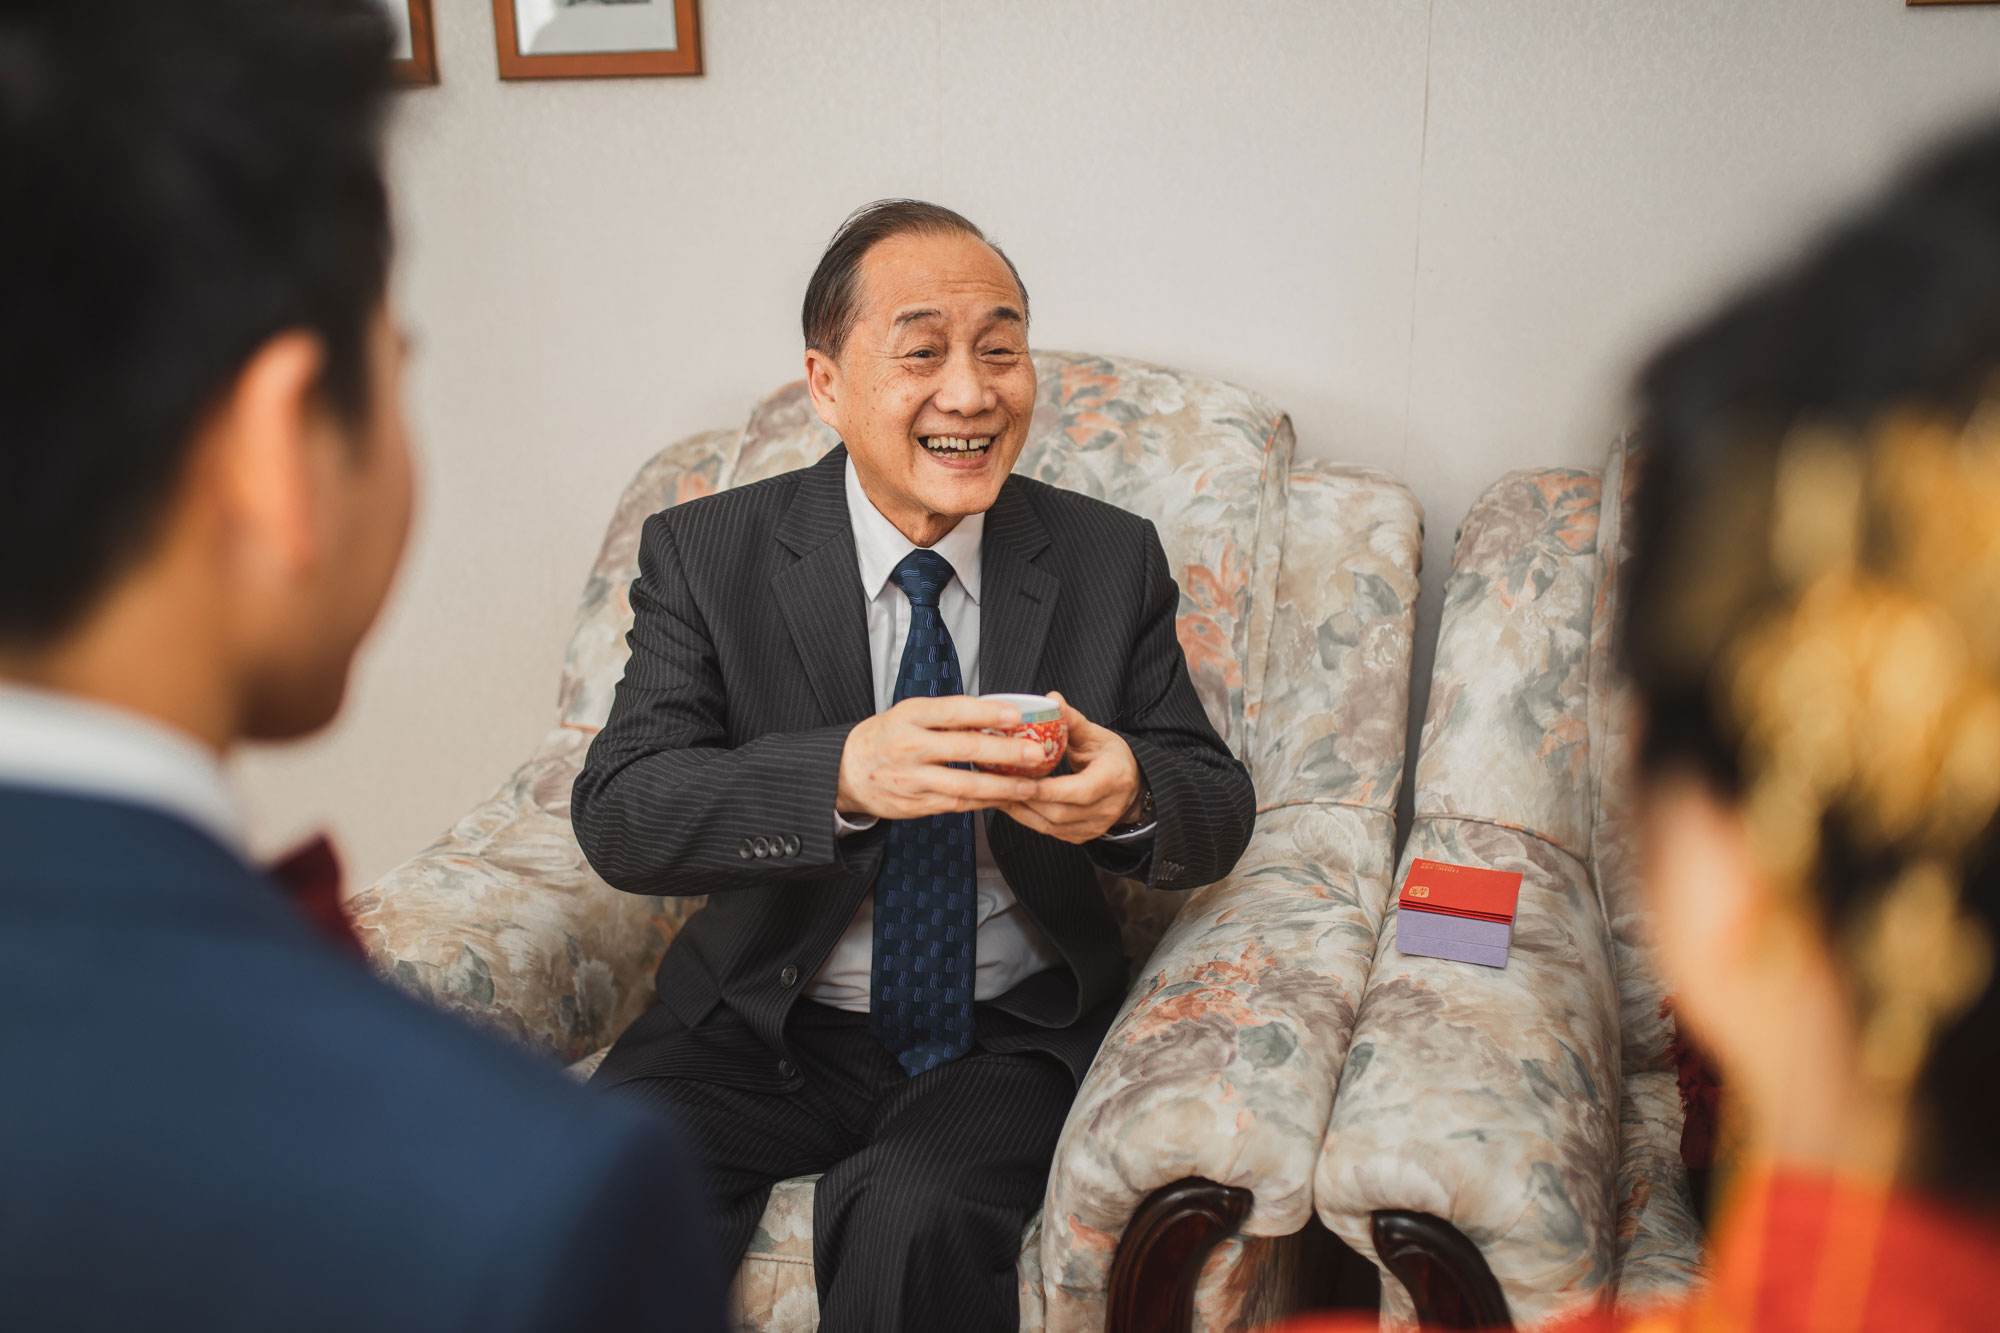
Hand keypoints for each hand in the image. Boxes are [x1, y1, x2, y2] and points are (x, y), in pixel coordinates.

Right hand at [837, 696, 1044, 821]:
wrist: (846, 771)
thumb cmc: (886, 736)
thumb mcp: (909, 714)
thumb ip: (947, 715)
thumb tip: (996, 713)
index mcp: (909, 716)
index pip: (952, 711)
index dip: (986, 713)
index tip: (1016, 715)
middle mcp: (909, 747)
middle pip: (963, 749)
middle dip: (1005, 752)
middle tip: (1036, 754)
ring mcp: (912, 780)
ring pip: (963, 785)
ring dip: (1001, 787)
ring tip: (1029, 786)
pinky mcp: (915, 805)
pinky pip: (955, 804)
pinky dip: (982, 802)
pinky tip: (1003, 799)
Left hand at [998, 692, 1145, 843]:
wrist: (1132, 787)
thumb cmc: (1112, 757)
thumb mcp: (1096, 735)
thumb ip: (1072, 720)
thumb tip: (1051, 699)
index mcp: (1113, 779)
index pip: (1079, 791)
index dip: (1046, 789)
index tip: (1018, 779)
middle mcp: (1106, 808)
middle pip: (1060, 812)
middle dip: (1025, 799)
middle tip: (997, 783)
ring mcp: (1093, 827)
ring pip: (1050, 825)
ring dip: (1021, 810)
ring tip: (996, 791)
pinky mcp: (1080, 836)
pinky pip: (1049, 831)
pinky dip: (1026, 818)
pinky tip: (1010, 802)